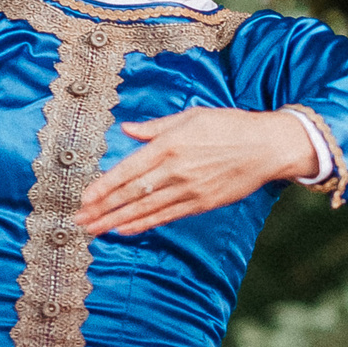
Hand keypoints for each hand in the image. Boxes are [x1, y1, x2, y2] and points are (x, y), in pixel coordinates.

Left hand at [75, 108, 318, 236]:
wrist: (267, 147)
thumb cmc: (230, 126)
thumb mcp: (192, 116)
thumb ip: (156, 126)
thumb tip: (127, 129)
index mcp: (170, 145)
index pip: (128, 170)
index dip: (104, 187)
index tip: (84, 198)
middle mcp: (176, 170)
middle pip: (132, 193)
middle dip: (103, 209)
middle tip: (79, 221)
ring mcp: (189, 189)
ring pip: (145, 209)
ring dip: (117, 221)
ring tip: (94, 230)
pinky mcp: (202, 203)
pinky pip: (167, 216)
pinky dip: (144, 224)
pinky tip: (126, 230)